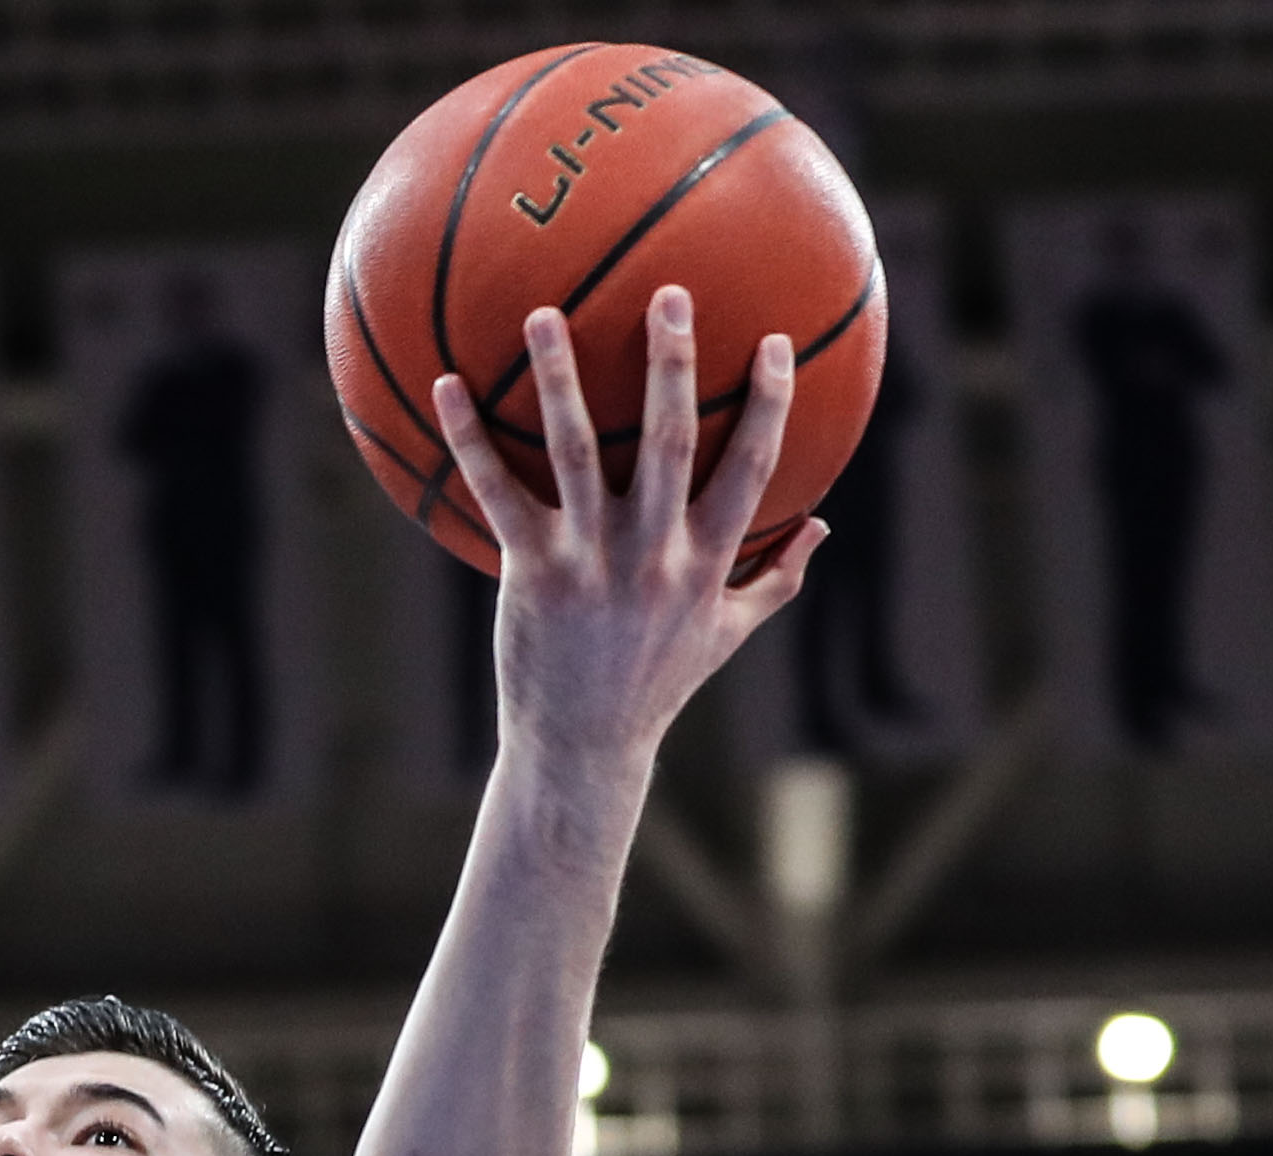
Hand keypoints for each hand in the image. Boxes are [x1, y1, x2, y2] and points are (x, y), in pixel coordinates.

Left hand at [436, 293, 823, 782]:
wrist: (584, 746)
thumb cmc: (657, 684)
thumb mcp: (727, 634)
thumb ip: (777, 578)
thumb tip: (825, 526)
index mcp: (705, 561)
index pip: (749, 469)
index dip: (767, 405)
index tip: (775, 342)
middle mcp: (652, 555)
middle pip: (668, 442)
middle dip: (671, 365)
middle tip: (669, 294)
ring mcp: (589, 563)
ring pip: (575, 453)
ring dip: (559, 379)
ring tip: (543, 313)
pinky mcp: (530, 573)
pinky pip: (496, 493)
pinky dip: (469, 439)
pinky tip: (447, 386)